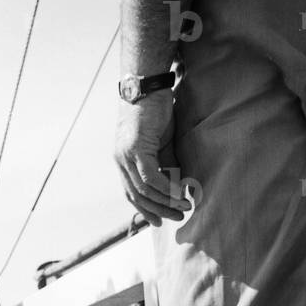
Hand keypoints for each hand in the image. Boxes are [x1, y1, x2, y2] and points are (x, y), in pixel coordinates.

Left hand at [114, 91, 190, 225]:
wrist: (147, 85)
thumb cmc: (156, 110)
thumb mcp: (162, 142)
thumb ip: (166, 164)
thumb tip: (177, 184)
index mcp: (124, 161)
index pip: (132, 192)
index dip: (146, 208)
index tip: (159, 221)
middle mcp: (121, 161)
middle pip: (137, 196)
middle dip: (158, 210)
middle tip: (177, 218)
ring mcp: (126, 156)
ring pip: (144, 189)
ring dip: (166, 201)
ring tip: (184, 208)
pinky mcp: (136, 150)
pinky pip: (150, 177)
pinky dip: (165, 188)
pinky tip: (178, 194)